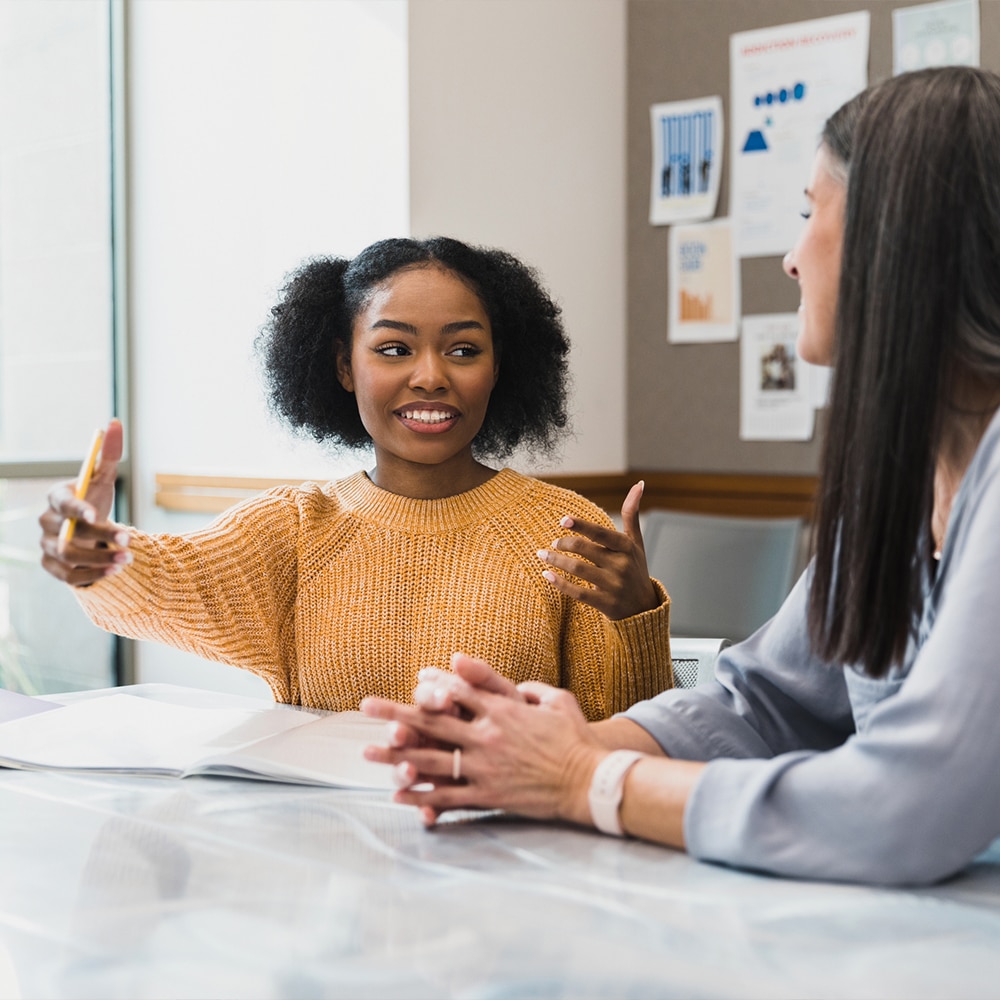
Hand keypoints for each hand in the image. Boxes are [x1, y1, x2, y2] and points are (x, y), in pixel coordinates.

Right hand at [39, 418, 131, 586]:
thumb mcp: (104, 478)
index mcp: (57, 498)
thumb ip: (109, 454)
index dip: (77, 509)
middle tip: (129, 540)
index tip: (97, 515)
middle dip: (98, 537)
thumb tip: (113, 422)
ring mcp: (47, 547)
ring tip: (128, 559)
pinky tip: (115, 571)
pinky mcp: (54, 568)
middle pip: (67, 534)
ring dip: (99, 560)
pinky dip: (93, 575)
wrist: (92, 533)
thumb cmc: (96, 500)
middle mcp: (47, 523)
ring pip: (69, 557)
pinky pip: (69, 576)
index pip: (61, 503)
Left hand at [362, 654, 603, 826]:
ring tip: (369, 752)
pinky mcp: (488, 796)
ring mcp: (485, 768)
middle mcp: (487, 736)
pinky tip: (398, 795)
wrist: (588, 781)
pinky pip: (448, 796)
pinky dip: (422, 796)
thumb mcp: (557, 701)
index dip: (433, 686)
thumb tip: (514, 685)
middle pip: (433, 722)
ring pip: (431, 760)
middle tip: (366, 707)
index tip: (413, 680)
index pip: (459, 693)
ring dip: (397, 756)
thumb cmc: (575, 739)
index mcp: (502, 710)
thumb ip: (530, 689)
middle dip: (397, 713)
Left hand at [537, 481, 658, 619]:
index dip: (582, 526)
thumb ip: (633, 513)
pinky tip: (546, 575)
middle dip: (564, 544)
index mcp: (627, 548)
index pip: (601, 533)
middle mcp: (621, 566)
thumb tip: (639, 484)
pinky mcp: (605, 604)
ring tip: (543, 554)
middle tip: (554, 542)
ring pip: (578, 570)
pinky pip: (578, 593)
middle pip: (585, 550)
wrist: (644, 608)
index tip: (563, 520)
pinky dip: (560, 583)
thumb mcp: (636, 542)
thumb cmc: (636, 568)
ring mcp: (613, 586)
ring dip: (557, 561)